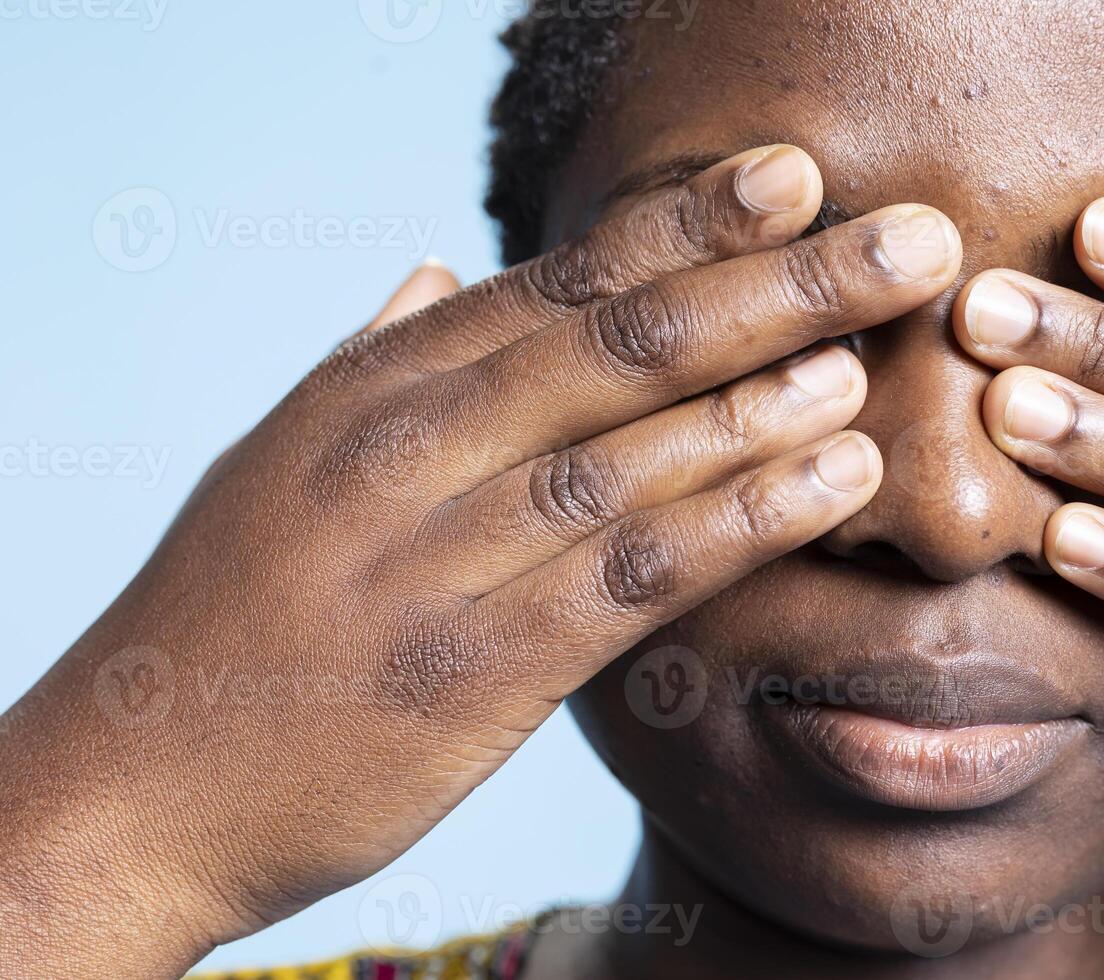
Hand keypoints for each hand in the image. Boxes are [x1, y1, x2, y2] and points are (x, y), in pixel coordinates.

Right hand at [0, 144, 961, 977]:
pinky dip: (740, 519)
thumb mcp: (278, 459)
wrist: (127, 786)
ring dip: (771, 395)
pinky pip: (631, 575)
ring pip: (634, 449)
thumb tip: (436, 271)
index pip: (557, 284)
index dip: (686, 225)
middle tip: (904, 240)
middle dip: (774, 283)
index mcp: (373, 389)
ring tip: (879, 349)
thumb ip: (373, 358)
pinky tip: (832, 481)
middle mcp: (408, 448)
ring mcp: (437, 554)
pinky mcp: (470, 666)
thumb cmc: (224, 618)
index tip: (792, 177)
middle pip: (620, 342)